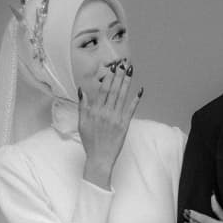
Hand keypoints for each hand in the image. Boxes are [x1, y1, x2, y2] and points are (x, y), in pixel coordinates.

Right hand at [79, 63, 142, 188]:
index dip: (108, 77)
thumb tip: (82, 90)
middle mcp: (106, 112)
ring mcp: (116, 118)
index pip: (102, 90)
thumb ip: (83, 106)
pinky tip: (140, 90)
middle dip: (119, 76)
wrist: (99, 158)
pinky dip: (136, 99)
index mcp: (95, 111)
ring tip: (130, 71)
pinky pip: (131, 109)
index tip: (112, 68)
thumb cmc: (90, 141)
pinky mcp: (124, 125)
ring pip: (122, 96)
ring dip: (126, 83)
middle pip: (113, 90)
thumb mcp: (82, 123)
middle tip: (123, 64)